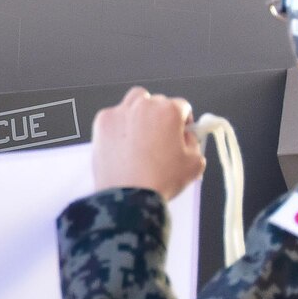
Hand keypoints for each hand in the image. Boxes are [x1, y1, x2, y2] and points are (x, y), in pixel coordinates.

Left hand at [90, 87, 205, 199]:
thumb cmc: (160, 180)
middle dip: (161, 116)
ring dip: (140, 112)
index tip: (181, 131)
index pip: (182, 106)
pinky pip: (114, 116)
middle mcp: (144, 106)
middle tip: (161, 136)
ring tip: (141, 134)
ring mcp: (120, 113)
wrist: (128, 197)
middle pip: (157, 102)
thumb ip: (194, 142)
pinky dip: (119, 125)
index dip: (184, 121)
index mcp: (169, 111)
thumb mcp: (194, 163)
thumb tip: (187, 136)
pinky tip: (123, 143)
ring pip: (134, 101)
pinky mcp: (102, 123)